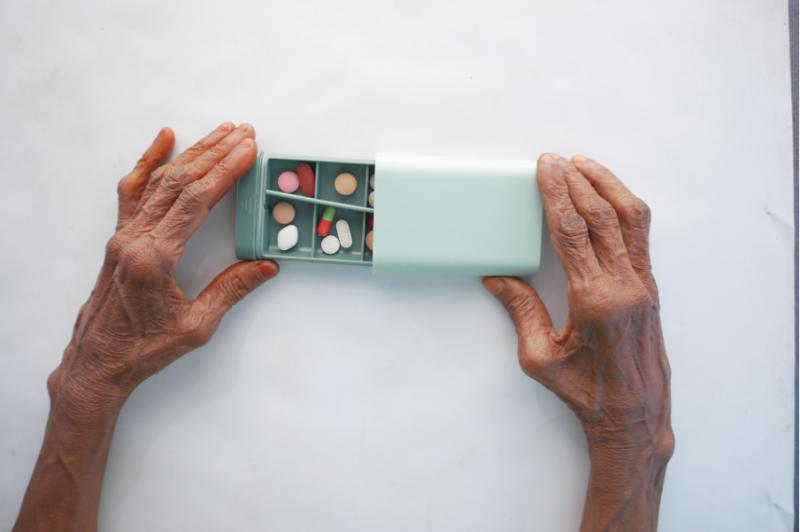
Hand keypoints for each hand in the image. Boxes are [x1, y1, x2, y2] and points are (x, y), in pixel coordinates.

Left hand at [48, 123, 278, 423]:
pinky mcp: (120, 238)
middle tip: (243, 132)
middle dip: (215, 153)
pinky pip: (134, 191)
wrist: (98, 363)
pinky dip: (149, 161)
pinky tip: (163, 140)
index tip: (247, 150)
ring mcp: (123, 235)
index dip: (225, 172)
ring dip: (192, 153)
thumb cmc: (143, 349)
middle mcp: (135, 239)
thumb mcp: (197, 326)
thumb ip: (231, 291)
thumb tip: (266, 266)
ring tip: (218, 132)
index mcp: (155, 258)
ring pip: (159, 181)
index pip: (195, 202)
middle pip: (179, 182)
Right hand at [483, 154, 672, 530]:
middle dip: (576, 181)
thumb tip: (497, 277)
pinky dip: (623, 207)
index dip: (555, 194)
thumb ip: (521, 310)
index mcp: (594, 300)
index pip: (572, 232)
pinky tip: (608, 196)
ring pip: (630, 218)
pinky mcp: (650, 287)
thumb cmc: (587, 392)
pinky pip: (639, 235)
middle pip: (601, 216)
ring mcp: (642, 284)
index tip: (545, 168)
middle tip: (555, 159)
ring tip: (585, 164)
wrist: (635, 415)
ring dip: (607, 185)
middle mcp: (624, 285)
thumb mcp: (540, 357)